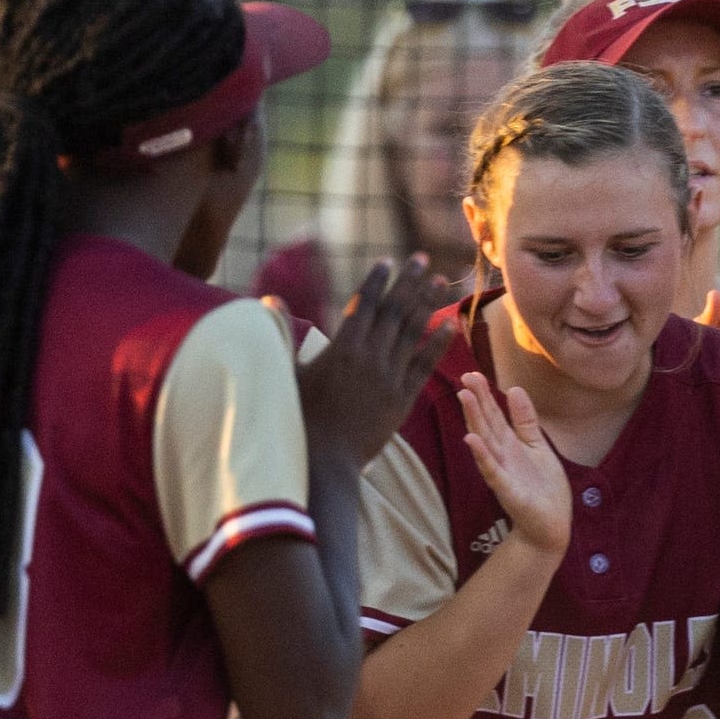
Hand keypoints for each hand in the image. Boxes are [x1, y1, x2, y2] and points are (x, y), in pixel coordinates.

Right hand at [301, 256, 448, 463]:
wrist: (325, 460)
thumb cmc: (299, 417)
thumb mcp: (287, 372)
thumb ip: (283, 332)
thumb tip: (268, 299)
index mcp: (342, 347)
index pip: (365, 303)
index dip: (378, 280)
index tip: (389, 260)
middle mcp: (370, 356)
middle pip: (395, 310)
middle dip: (410, 281)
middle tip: (423, 258)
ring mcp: (389, 377)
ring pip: (413, 332)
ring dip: (429, 303)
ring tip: (441, 281)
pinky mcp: (403, 399)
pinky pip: (424, 365)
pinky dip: (439, 344)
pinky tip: (451, 324)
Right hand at [458, 371, 572, 556]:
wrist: (551, 525)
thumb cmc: (543, 488)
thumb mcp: (538, 446)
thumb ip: (525, 420)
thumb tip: (515, 388)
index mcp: (510, 444)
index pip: (493, 414)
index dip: (484, 394)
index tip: (472, 373)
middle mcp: (501, 455)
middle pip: (486, 423)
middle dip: (476, 400)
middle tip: (465, 377)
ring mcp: (501, 472)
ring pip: (485, 441)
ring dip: (474, 420)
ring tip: (464, 397)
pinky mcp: (506, 490)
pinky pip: (492, 470)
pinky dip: (482, 455)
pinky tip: (471, 440)